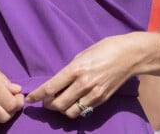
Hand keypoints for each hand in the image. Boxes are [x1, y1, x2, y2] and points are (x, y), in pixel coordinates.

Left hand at [26, 33, 140, 118]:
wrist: (129, 55)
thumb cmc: (106, 48)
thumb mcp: (84, 53)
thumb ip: (71, 68)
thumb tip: (59, 81)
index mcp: (76, 68)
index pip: (51, 87)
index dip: (37, 95)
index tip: (30, 98)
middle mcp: (83, 83)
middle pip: (57, 104)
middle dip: (48, 104)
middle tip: (45, 100)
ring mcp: (93, 93)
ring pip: (69, 112)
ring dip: (61, 109)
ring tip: (60, 102)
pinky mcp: (101, 99)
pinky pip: (83, 110)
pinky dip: (75, 109)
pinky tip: (74, 101)